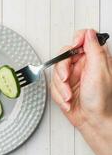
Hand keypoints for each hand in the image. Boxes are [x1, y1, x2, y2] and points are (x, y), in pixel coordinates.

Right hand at [51, 29, 111, 154]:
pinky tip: (68, 100)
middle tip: (67, 78)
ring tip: (69, 95)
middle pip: (63, 57)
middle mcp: (82, 66)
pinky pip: (53, 86)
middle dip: (62, 70)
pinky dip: (59, 95)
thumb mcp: (100, 71)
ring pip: (56, 73)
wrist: (93, 121)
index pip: (82, 39)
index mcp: (94, 59)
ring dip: (61, 87)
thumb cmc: (101, 100)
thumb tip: (89, 33)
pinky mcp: (64, 87)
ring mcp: (72, 77)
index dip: (76, 40)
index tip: (74, 46)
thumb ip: (94, 49)